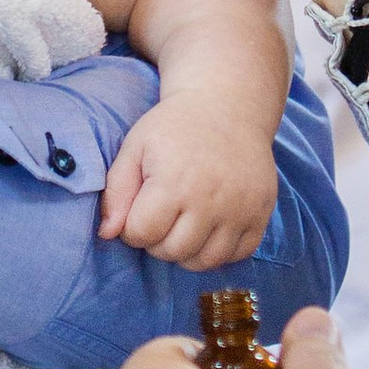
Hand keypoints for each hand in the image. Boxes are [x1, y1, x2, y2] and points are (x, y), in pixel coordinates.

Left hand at [98, 101, 277, 268]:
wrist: (228, 106)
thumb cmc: (174, 127)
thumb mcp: (135, 147)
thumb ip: (117, 191)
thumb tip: (107, 234)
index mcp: (174, 182)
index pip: (141, 234)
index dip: (133, 227)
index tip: (140, 207)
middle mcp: (210, 200)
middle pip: (172, 252)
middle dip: (158, 240)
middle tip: (162, 214)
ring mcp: (240, 209)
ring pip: (204, 261)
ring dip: (187, 251)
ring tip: (184, 223)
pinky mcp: (261, 214)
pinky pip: (238, 255)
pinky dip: (220, 250)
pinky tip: (210, 227)